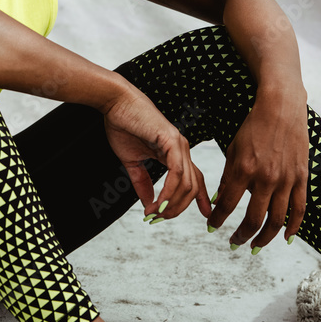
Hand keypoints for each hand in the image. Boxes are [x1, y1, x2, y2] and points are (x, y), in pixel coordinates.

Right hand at [102, 87, 211, 219]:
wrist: (115, 103)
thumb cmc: (122, 125)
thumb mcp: (132, 160)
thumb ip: (141, 181)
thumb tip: (148, 202)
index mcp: (175, 152)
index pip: (194, 179)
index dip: (200, 198)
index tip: (205, 215)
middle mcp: (181, 148)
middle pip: (192, 187)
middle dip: (178, 208)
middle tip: (160, 218)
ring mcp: (179, 144)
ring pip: (187, 183)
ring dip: (172, 203)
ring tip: (156, 213)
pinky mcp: (171, 140)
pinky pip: (176, 172)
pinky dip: (169, 191)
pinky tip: (159, 201)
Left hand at [207, 88, 308, 247]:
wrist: (281, 109)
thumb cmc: (253, 128)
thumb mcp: (233, 150)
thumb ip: (228, 179)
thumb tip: (219, 202)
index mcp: (244, 170)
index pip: (227, 206)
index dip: (218, 220)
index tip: (212, 228)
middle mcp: (266, 178)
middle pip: (253, 220)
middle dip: (241, 236)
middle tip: (234, 243)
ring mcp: (287, 180)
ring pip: (277, 221)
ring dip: (264, 238)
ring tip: (255, 245)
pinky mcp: (302, 178)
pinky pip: (299, 210)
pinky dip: (293, 228)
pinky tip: (285, 238)